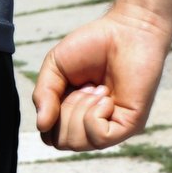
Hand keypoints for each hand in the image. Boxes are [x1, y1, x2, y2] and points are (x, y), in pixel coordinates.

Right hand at [31, 6, 171, 150]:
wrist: (129, 29)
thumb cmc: (94, 44)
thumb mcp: (54, 66)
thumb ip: (42, 95)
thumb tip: (41, 126)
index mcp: (74, 115)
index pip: (50, 136)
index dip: (51, 112)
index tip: (69, 85)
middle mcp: (92, 126)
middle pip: (61, 142)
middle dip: (66, 111)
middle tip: (86, 86)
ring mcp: (112, 128)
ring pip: (78, 143)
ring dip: (80, 111)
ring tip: (98, 88)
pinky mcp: (130, 125)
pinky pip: (100, 138)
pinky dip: (95, 115)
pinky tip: (106, 96)